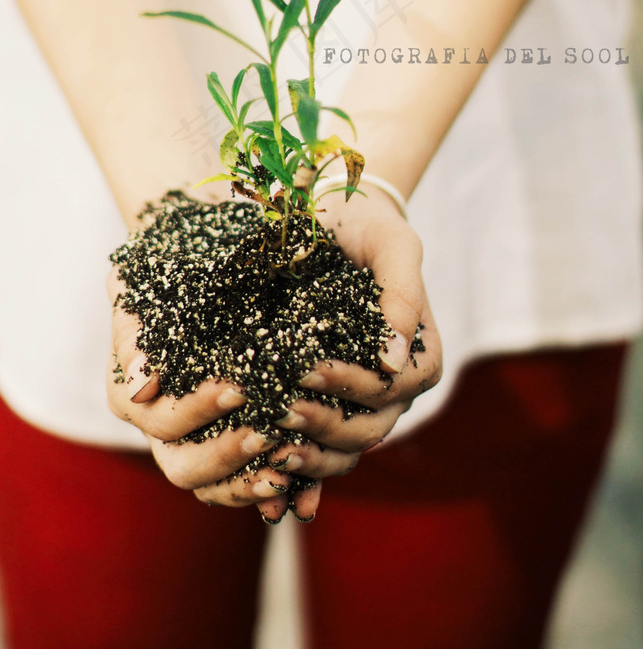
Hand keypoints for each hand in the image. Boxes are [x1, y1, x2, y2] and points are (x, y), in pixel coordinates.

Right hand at [106, 266, 317, 521]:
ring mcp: (190, 446)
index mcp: (131, 397)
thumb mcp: (141, 290)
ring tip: (286, 468)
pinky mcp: (224, 453)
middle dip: (225, 453)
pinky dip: (265, 488)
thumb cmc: (166, 275)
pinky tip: (296, 483)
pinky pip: (240, 487)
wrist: (197, 273)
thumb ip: (135, 330)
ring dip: (248, 482)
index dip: (197, 411)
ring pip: (211, 487)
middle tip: (267, 433)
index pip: (160, 419)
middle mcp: (157, 431)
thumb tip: (140, 382)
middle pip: (182, 466)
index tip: (238, 388)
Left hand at [266, 186, 441, 479]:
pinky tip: (270, 468)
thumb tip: (393, 360)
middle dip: (324, 424)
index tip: (307, 372)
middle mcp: (396, 388)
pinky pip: (321, 447)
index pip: (391, 388)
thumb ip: (403, 294)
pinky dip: (300, 467)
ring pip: (345, 448)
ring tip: (269, 444)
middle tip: (279, 410)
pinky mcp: (331, 405)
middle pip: (368, 428)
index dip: (352, 387)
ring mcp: (362, 402)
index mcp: (420, 357)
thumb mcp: (392, 245)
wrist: (337, 222)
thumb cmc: (369, 227)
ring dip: (310, 454)